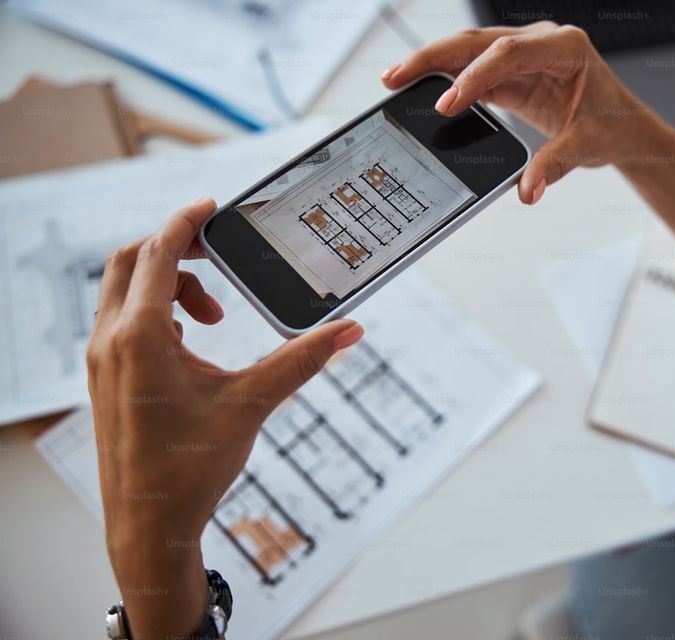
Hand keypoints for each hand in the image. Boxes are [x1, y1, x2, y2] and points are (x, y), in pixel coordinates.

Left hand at [86, 199, 363, 638]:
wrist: (148, 524)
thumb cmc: (190, 467)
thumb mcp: (253, 403)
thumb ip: (302, 360)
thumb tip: (349, 331)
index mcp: (141, 336)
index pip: (157, 253)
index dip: (185, 222)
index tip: (211, 207)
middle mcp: (110, 340)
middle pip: (130, 260)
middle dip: (173, 248)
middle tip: (216, 255)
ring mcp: (100, 361)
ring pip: (122, 291)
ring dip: (166, 284)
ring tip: (215, 316)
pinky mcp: (104, 378)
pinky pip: (120, 321)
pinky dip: (153, 310)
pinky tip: (189, 340)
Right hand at [383, 23, 674, 256]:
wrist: (623, 126)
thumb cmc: (613, 125)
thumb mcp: (586, 145)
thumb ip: (554, 165)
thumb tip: (527, 191)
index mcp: (564, 47)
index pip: (508, 54)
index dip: (474, 77)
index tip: (447, 103)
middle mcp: (540, 42)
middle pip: (478, 43)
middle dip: (435, 58)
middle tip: (398, 76)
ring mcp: (523, 54)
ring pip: (469, 51)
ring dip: (432, 65)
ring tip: (395, 79)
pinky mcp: (512, 72)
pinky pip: (473, 71)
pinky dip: (446, 80)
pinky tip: (419, 90)